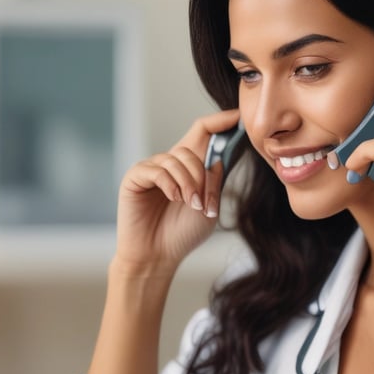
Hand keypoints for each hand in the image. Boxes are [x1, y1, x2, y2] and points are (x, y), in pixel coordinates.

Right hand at [112, 109, 239, 273]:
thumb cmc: (182, 233)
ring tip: (191, 204)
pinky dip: (170, 184)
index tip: (238, 116)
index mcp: (190, 166)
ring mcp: (152, 168)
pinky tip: (174, 199)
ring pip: (177, 158)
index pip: (203, 132)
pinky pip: (157, 170)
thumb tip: (219, 156)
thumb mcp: (209, 205)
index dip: (220, 121)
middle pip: (193, 147)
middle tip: (205, 201)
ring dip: (189, 183)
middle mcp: (170, 163)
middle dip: (204, 173)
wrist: (158, 256)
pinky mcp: (135, 177)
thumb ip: (215, 180)